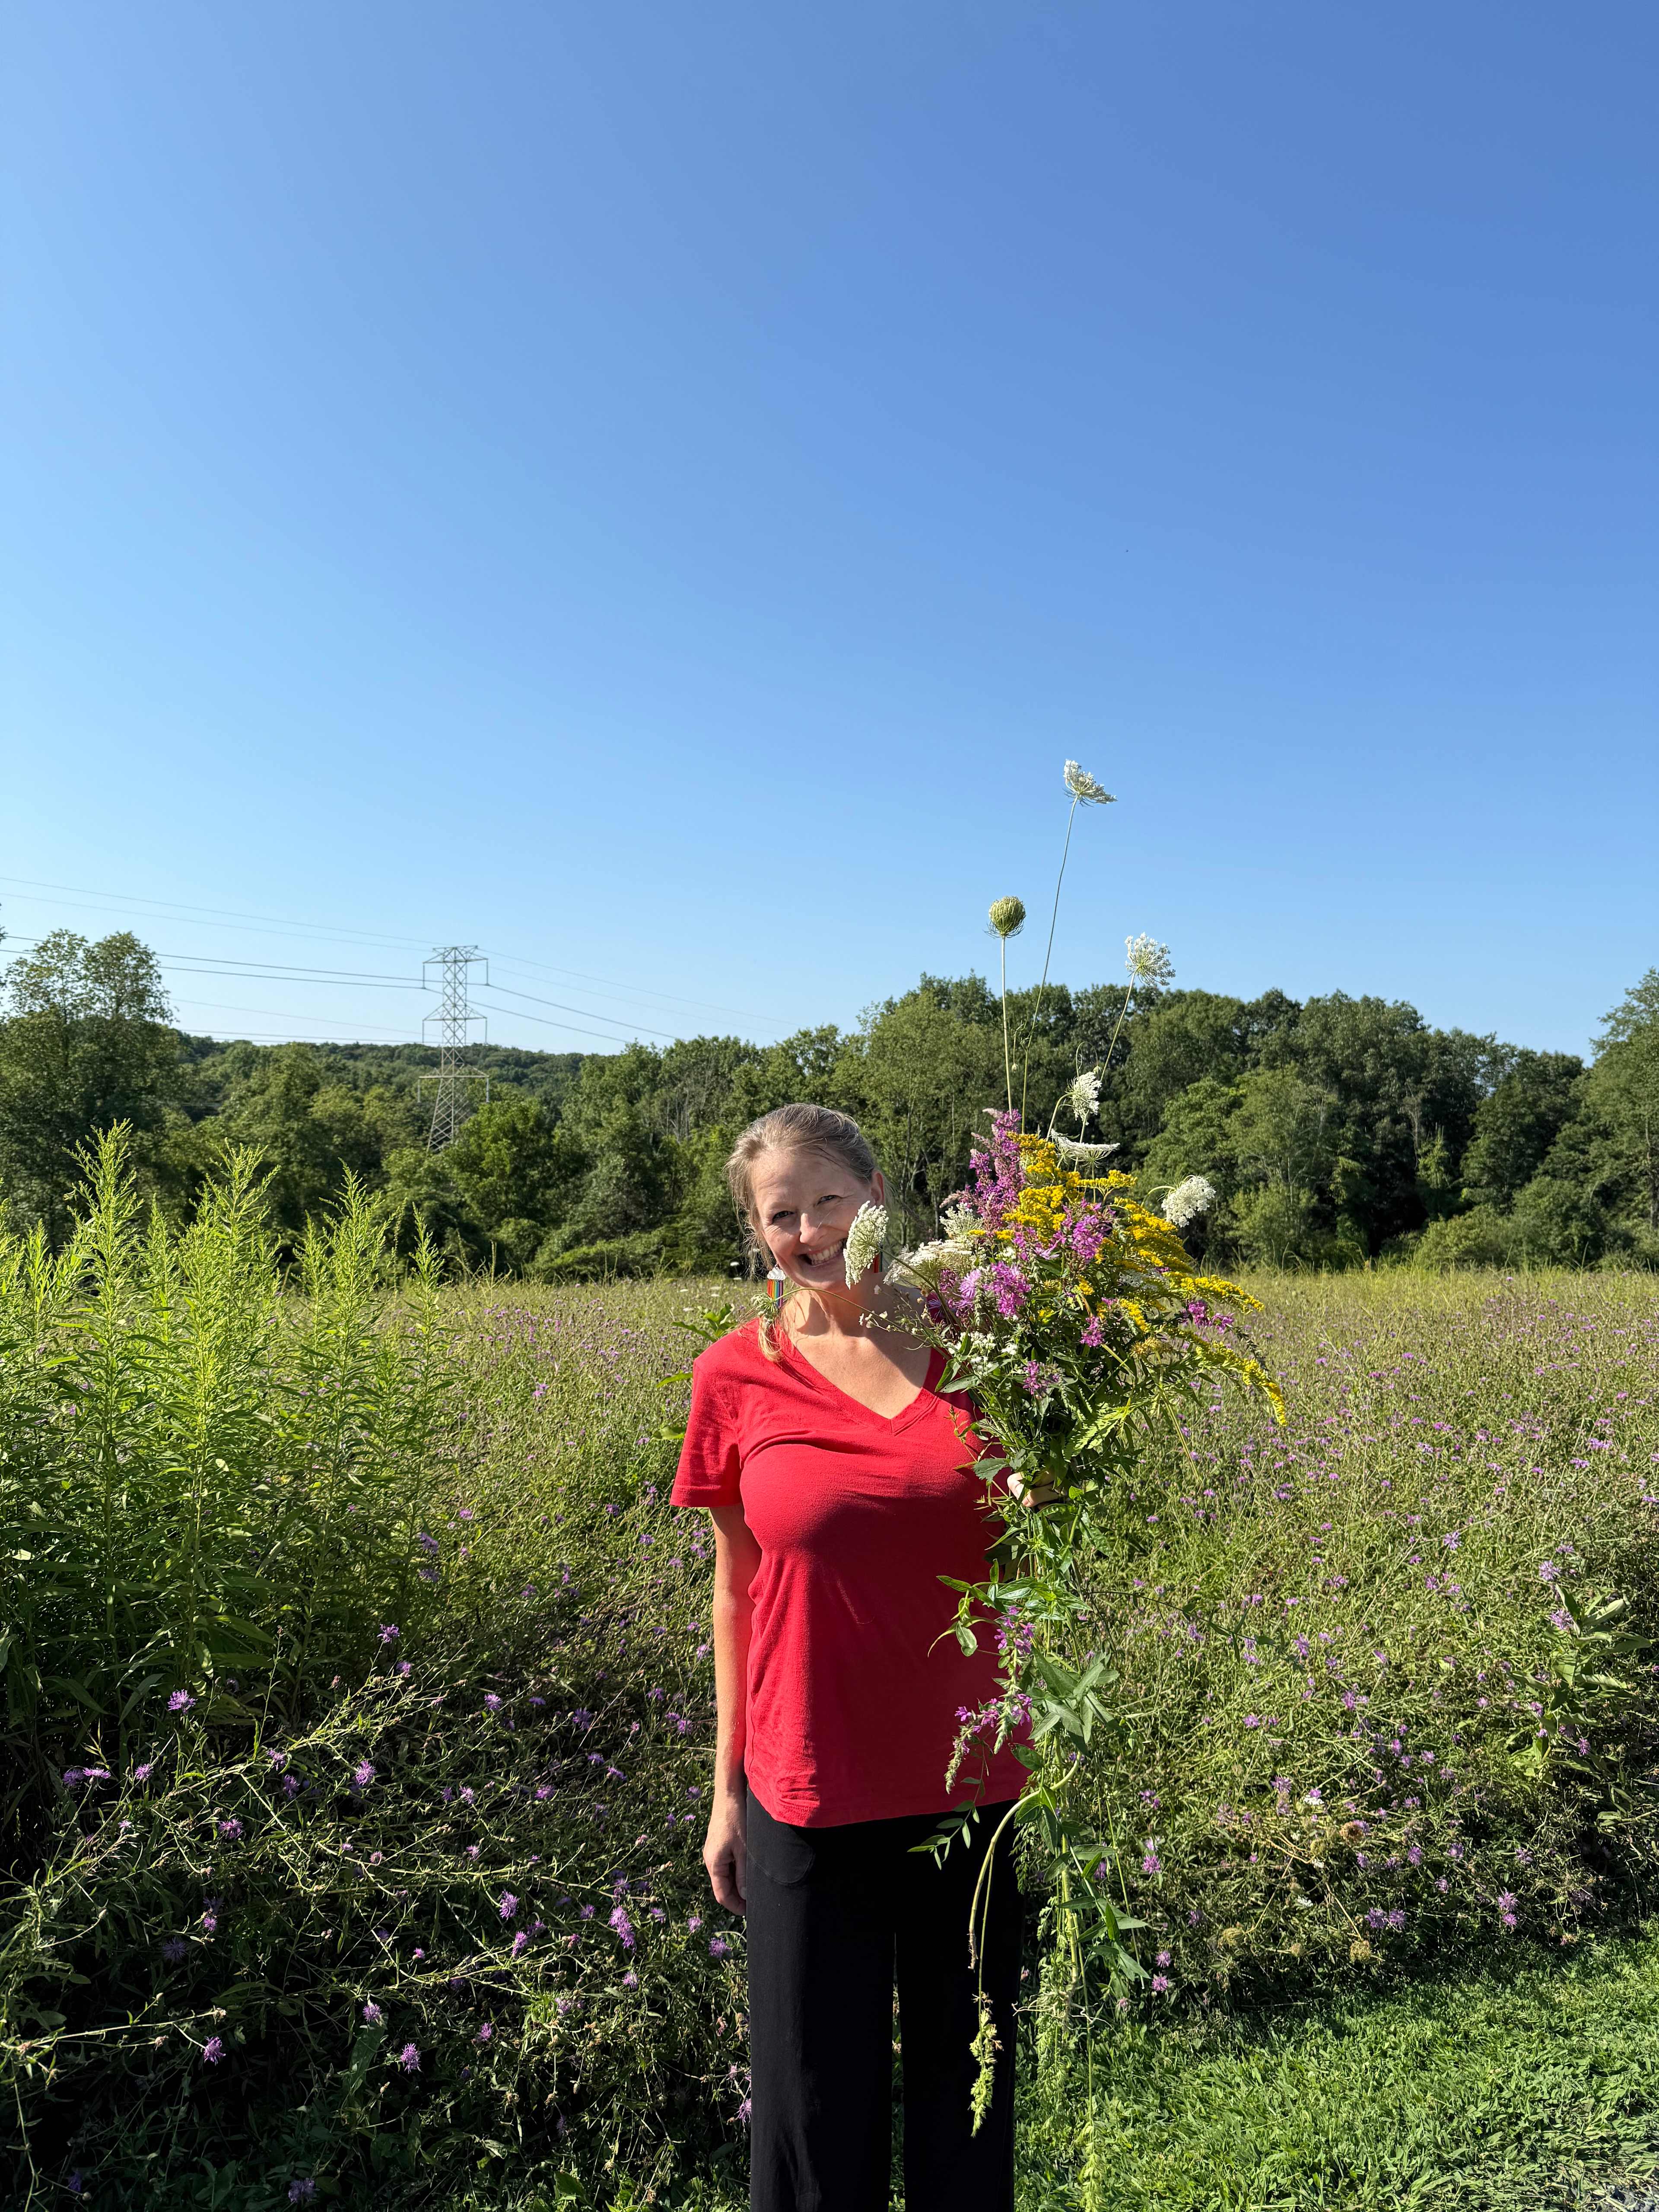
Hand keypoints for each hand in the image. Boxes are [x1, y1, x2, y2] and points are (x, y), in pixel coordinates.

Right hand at [704, 1788, 747, 1914]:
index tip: (751, 1912)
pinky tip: (749, 1868)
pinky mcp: (718, 1843)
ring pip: (725, 1875)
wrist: (729, 1793)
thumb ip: (744, 1875)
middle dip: (738, 1897)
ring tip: (755, 1886)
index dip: (736, 1907)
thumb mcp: (744, 1850)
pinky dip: (736, 1870)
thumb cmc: (737, 1819)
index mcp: (713, 1863)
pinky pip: (726, 1863)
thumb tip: (745, 1897)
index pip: (722, 1895)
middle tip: (756, 1901)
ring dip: (738, 1883)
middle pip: (722, 1886)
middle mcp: (710, 1859)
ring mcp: (713, 1850)